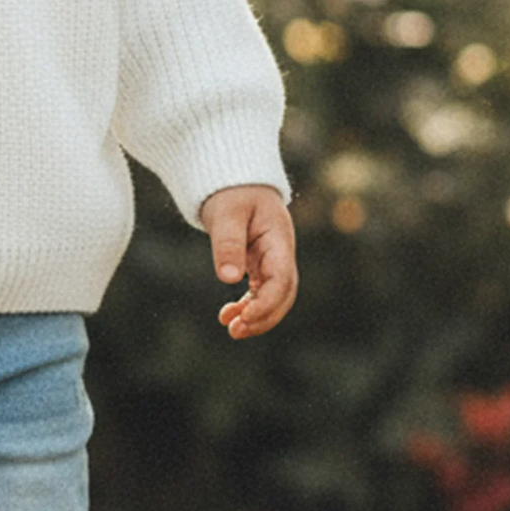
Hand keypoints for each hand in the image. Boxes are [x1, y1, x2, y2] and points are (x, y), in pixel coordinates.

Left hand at [199, 185, 296, 339]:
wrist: (234, 180)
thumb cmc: (232, 191)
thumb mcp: (227, 213)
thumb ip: (228, 242)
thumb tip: (229, 278)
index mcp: (279, 239)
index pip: (282, 279)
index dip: (267, 303)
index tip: (246, 317)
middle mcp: (280, 253)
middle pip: (282, 295)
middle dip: (263, 317)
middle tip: (235, 330)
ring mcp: (272, 260)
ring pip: (272, 297)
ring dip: (254, 316)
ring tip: (231, 328)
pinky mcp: (260, 264)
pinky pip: (259, 291)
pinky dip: (246, 305)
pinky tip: (228, 315)